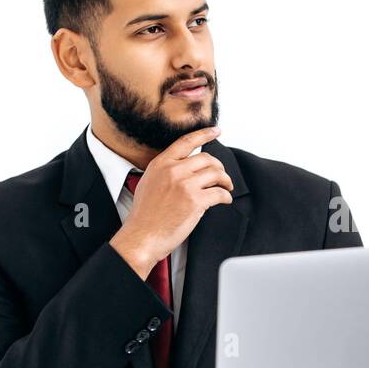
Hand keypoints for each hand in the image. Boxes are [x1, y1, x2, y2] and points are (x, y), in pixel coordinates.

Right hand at [110, 126, 233, 278]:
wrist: (142, 236)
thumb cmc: (144, 215)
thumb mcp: (148, 183)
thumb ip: (165, 171)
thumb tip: (185, 168)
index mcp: (161, 164)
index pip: (186, 141)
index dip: (204, 134)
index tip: (216, 131)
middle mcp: (173, 170)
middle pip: (207, 159)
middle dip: (219, 167)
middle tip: (222, 177)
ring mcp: (185, 185)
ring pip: (216, 174)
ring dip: (225, 181)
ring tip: (225, 188)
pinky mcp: (195, 201)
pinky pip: (220, 193)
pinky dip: (226, 196)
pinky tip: (225, 200)